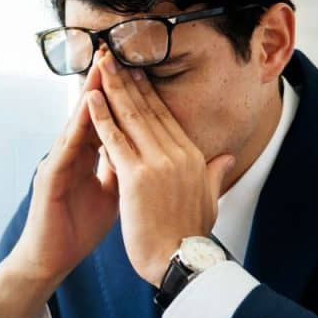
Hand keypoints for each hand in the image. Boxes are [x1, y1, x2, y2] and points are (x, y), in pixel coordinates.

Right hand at [3, 48, 120, 285]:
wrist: (52, 261)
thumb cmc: (78, 230)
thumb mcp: (113, 195)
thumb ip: (126, 171)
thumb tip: (148, 154)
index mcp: (86, 158)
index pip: (106, 121)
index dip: (119, 97)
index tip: (134, 70)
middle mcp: (70, 155)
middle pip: (89, 114)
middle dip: (102, 85)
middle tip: (113, 52)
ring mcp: (57, 164)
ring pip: (75, 124)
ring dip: (87, 96)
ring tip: (100, 69)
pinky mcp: (49, 179)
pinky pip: (65, 149)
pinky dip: (77, 128)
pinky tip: (86, 110)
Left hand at [86, 49, 235, 286]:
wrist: (181, 262)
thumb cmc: (190, 236)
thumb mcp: (208, 199)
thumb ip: (214, 174)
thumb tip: (227, 157)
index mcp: (192, 157)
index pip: (165, 116)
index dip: (147, 91)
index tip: (135, 70)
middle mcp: (177, 153)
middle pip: (148, 108)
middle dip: (128, 79)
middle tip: (112, 54)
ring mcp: (158, 163)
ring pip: (131, 117)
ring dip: (113, 88)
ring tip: (99, 65)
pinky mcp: (138, 177)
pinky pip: (115, 140)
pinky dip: (101, 117)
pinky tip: (90, 98)